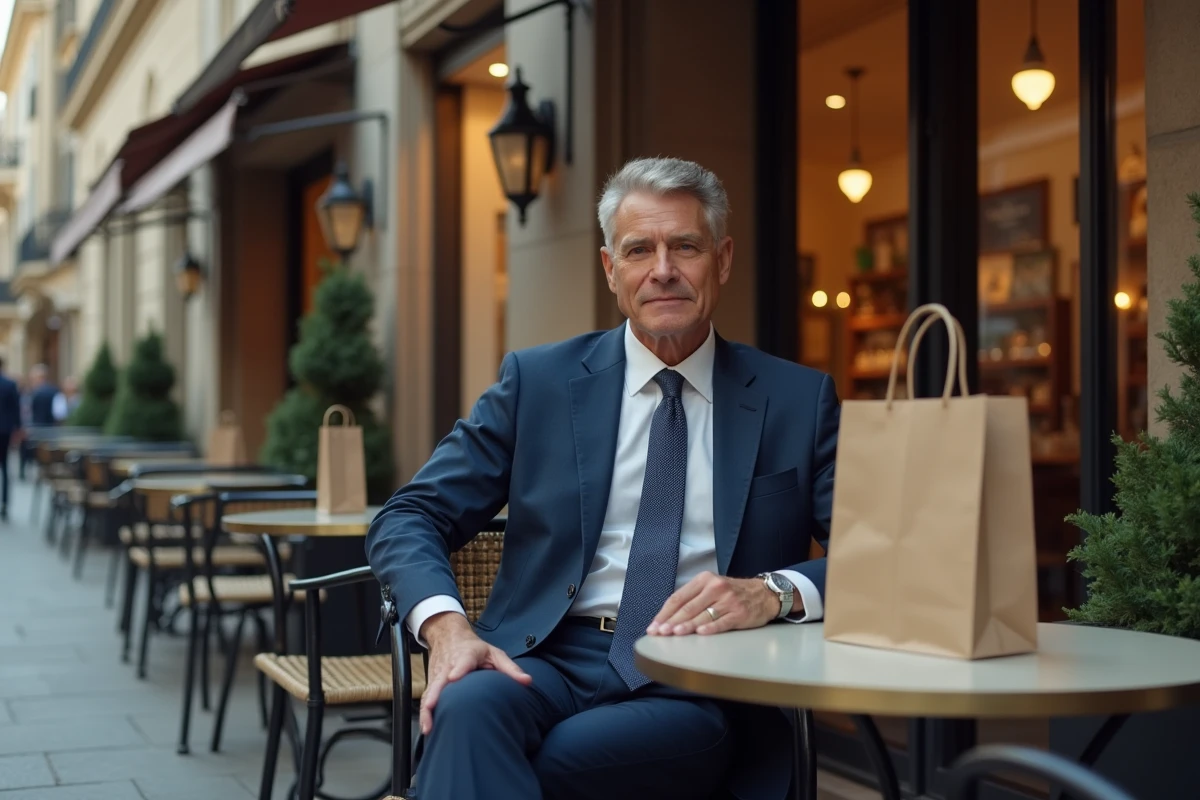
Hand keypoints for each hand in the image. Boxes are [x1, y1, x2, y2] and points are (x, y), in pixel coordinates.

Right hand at [418, 611, 531, 734]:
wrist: (449, 637)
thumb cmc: (476, 649)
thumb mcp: (495, 653)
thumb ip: (510, 669)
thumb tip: (528, 682)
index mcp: (467, 654)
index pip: (462, 662)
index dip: (459, 669)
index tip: (454, 677)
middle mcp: (449, 665)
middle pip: (440, 679)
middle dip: (435, 693)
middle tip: (432, 706)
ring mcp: (438, 675)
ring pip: (430, 691)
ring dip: (427, 709)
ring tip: (429, 727)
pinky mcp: (433, 683)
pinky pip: (427, 698)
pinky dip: (425, 713)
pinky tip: (428, 729)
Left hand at [647, 571, 782, 635]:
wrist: (763, 593)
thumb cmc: (732, 593)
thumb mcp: (711, 587)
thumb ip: (692, 598)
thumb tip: (668, 617)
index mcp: (704, 580)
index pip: (679, 597)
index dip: (664, 613)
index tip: (654, 625)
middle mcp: (715, 588)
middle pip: (688, 607)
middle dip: (672, 621)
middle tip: (660, 632)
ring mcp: (728, 601)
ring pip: (703, 615)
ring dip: (687, 626)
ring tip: (674, 634)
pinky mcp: (740, 613)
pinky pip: (722, 622)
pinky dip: (710, 628)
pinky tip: (700, 633)